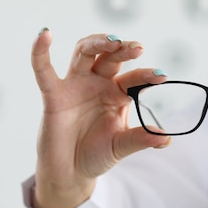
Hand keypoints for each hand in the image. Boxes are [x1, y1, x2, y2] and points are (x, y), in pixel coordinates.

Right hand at [31, 30, 169, 207]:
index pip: (132, 79)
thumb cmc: (96, 155)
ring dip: (97, 42)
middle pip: (110, 57)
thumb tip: (167, 138)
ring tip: (113, 40)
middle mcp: (97, 84)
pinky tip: (44, 34)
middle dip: (123, 49)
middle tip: (138, 47)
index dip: (146, 76)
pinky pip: (44, 70)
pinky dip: (40, 52)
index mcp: (117, 94)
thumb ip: (140, 139)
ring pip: (84, 53)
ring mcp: (75, 86)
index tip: (161, 75)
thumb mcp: (121, 146)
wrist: (70, 173)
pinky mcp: (53, 94)